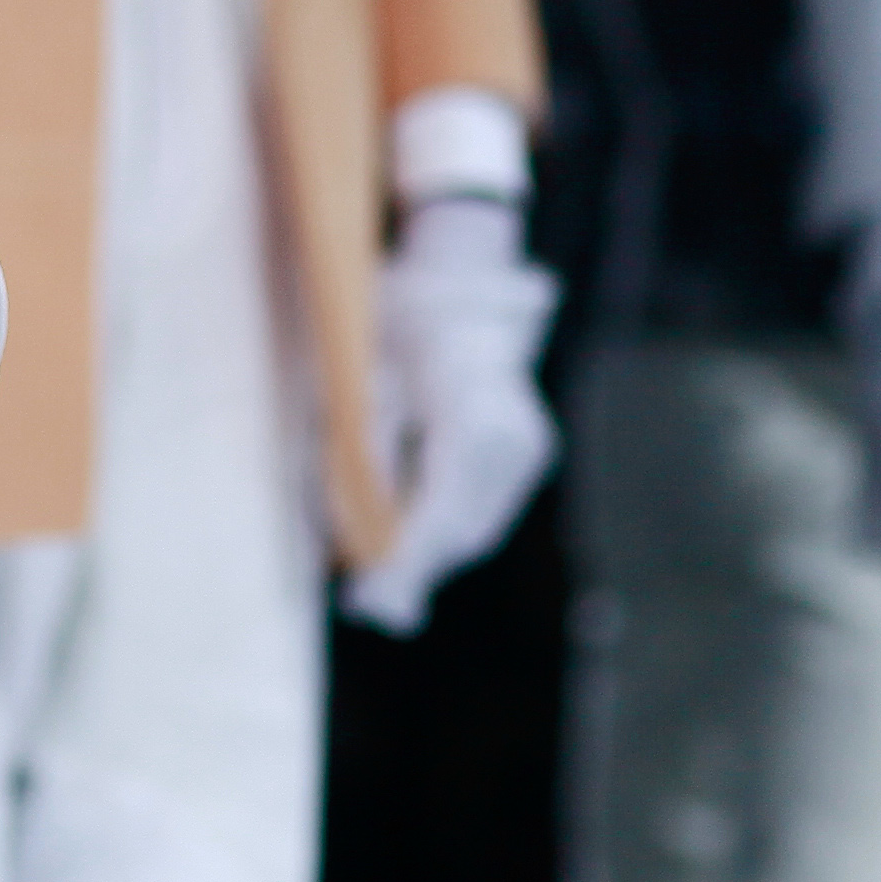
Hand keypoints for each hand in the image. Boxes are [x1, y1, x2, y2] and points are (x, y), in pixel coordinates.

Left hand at [344, 195, 557, 632]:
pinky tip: (406, 534)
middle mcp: (513, 436)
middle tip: (367, 604)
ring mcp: (527, 445)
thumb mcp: (361, 383)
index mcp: (474, 413)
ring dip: (428, 551)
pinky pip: (481, 504)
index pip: (441, 512)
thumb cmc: (394, 319)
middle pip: (463, 530)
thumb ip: (361, 460)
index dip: (403, 563)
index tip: (370, 600)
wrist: (453, 277)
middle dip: (412, 567)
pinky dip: (444, 524)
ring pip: (475, 524)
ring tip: (379, 577)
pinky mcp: (525, 450)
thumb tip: (354, 538)